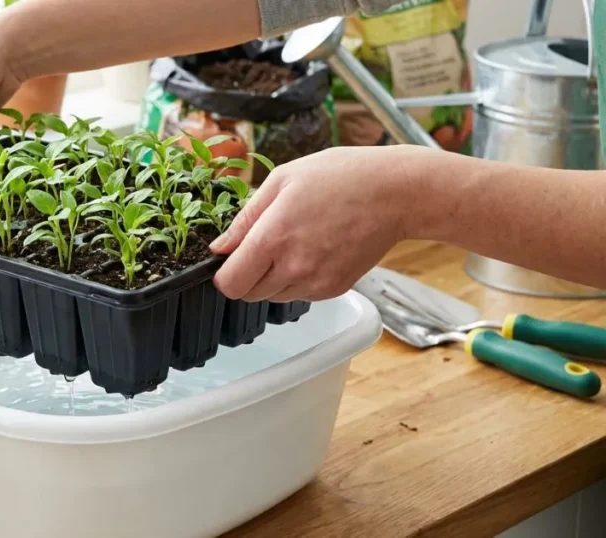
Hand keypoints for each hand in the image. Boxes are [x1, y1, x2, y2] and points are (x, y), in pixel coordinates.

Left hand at [210, 146, 440, 301]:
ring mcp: (315, 283)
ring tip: (295, 242)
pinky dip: (297, 279)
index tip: (230, 258)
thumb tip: (220, 248)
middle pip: (248, 294)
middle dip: (247, 274)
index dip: (224, 273)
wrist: (395, 193)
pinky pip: (300, 295)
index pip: (230, 284)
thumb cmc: (341, 177)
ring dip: (273, 278)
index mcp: (273, 238)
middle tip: (265, 244)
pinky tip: (313, 250)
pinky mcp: (334, 289)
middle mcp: (293, 267)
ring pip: (273, 296)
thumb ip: (245, 219)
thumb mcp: (282, 180)